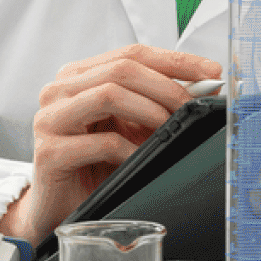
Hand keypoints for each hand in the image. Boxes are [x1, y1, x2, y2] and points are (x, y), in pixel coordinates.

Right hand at [0, 44, 220, 248]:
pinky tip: (141, 159)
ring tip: (170, 129)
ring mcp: (49, 118)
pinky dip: (131, 150)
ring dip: (150, 111)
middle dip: (167, 86)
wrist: (61, 207)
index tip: (211, 72)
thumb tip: (207, 85)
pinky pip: (102, 143)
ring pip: (109, 95)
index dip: (176, 60)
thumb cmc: (97, 163)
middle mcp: (59, 90)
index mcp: (79, 75)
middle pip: (122, 69)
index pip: (133, 53)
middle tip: (194, 106)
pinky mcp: (49, 152)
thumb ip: (158, 100)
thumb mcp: (131, 124)